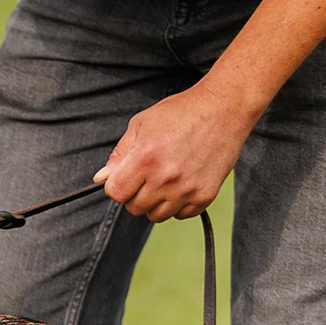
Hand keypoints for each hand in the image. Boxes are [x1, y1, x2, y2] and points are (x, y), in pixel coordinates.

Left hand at [93, 84, 256, 220]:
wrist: (224, 109)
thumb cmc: (181, 113)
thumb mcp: (142, 124)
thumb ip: (119, 154)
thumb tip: (101, 178)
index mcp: (146, 158)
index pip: (116, 193)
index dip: (116, 186)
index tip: (125, 177)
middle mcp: (166, 177)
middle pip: (134, 208)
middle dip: (135, 194)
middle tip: (148, 174)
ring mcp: (187, 189)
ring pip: (157, 216)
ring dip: (156, 202)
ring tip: (165, 178)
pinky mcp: (205, 196)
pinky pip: (181, 215)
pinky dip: (178, 204)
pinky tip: (182, 183)